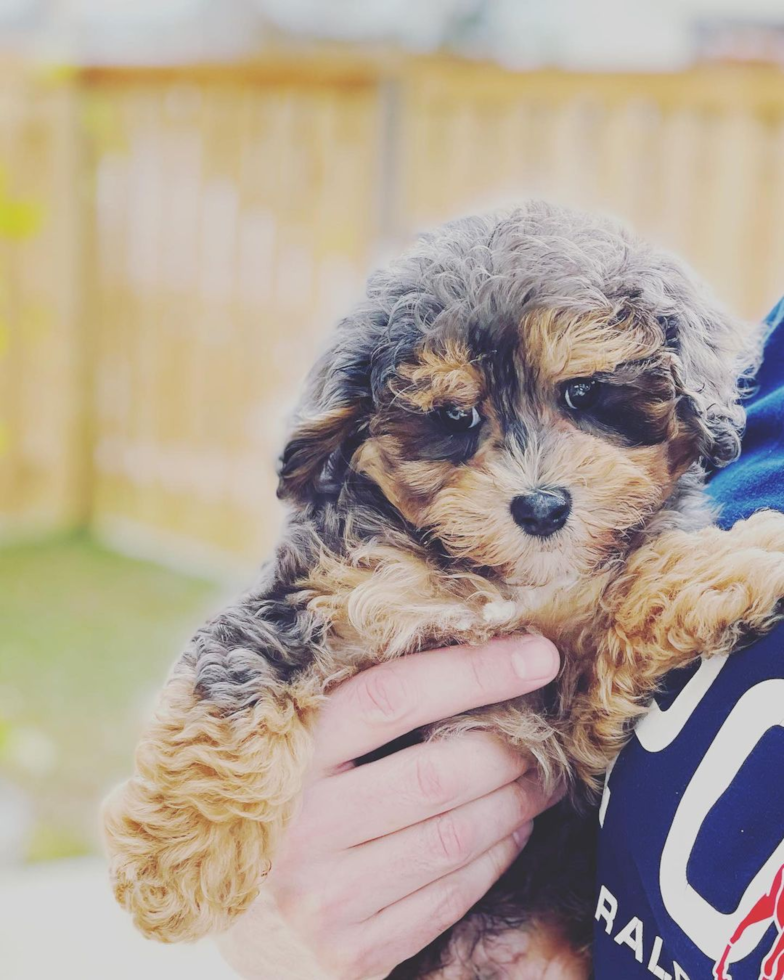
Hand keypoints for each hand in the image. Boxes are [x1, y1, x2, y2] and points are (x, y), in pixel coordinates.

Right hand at [218, 636, 561, 979]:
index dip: (471, 673)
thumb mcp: (293, 744)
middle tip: (545, 733)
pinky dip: (498, 856)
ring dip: (517, 803)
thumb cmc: (281, 805)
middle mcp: (300, 828)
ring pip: (454, 838)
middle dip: (509, 749)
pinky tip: (513, 829)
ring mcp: (325, 895)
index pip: (390, 698)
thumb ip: (354, 705)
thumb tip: (465, 649)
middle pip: (435, 774)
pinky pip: (450, 896)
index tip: (537, 656)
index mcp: (284, 754)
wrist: (230, 918)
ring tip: (543, 777)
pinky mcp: (353, 949)